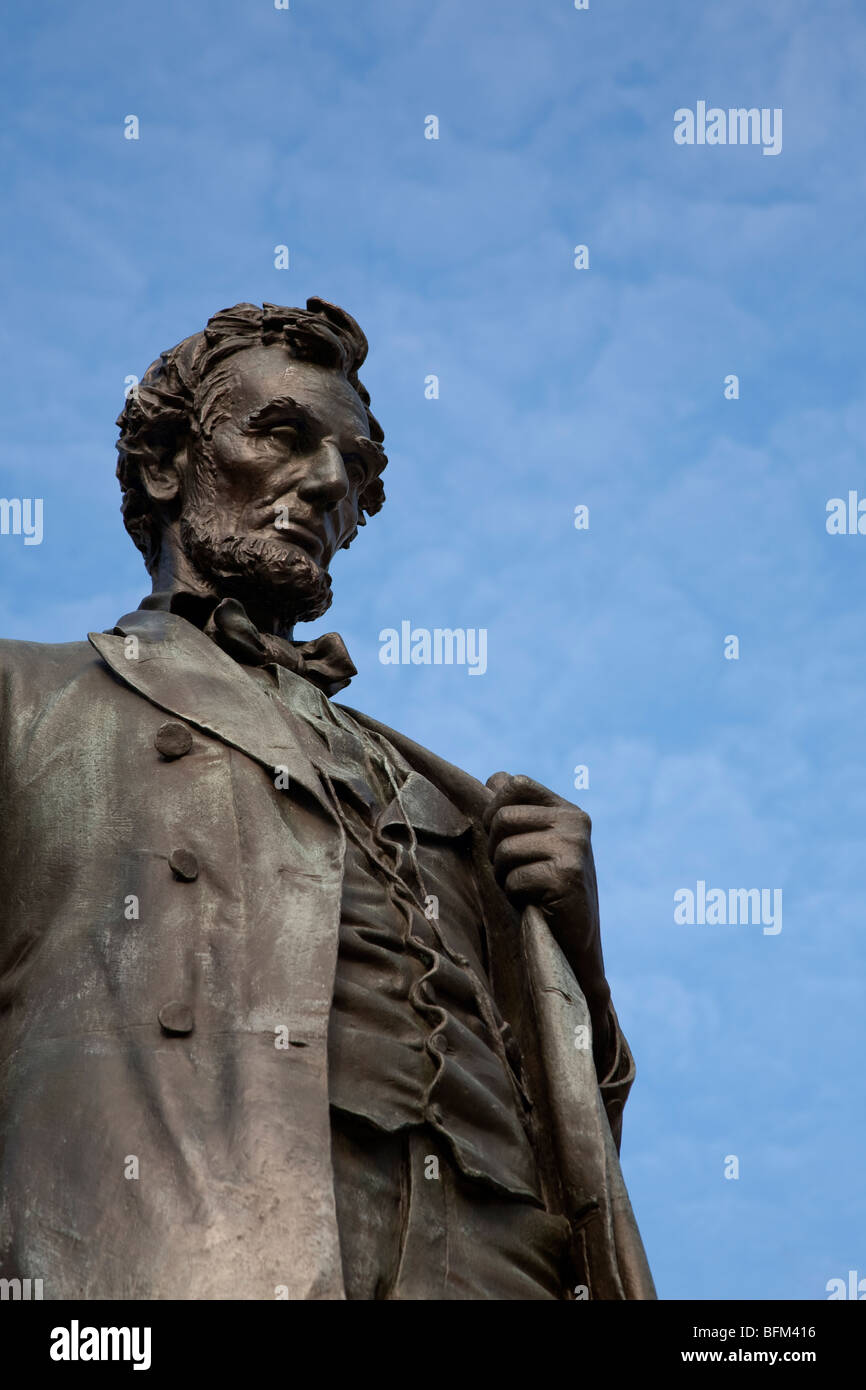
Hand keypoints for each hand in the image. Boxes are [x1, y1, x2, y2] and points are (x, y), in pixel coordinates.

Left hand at [483, 772, 611, 1063]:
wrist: (574, 946)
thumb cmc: (545, 894)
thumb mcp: (533, 846)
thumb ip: (516, 811)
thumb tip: (495, 777)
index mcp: (569, 811)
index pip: (514, 783)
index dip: (494, 809)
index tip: (501, 837)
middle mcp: (577, 822)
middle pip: (502, 817)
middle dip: (495, 850)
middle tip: (515, 874)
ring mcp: (575, 847)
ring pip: (504, 849)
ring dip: (504, 876)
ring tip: (526, 889)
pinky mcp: (568, 875)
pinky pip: (514, 877)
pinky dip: (516, 895)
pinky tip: (537, 903)